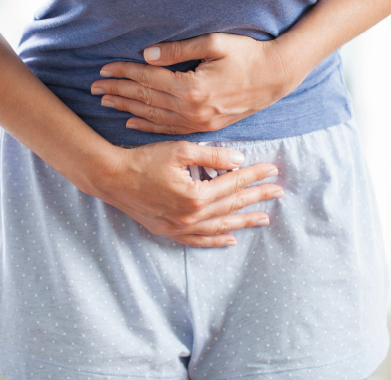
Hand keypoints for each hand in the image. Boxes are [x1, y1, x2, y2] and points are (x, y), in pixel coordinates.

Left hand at [91, 33, 300, 134]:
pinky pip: (170, 129)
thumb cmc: (247, 55)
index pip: (149, 80)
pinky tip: (132, 123)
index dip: (124, 73)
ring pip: (154, 117)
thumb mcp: (215, 44)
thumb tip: (147, 54)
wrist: (275, 78)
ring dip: (128, 109)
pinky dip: (149, 126)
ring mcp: (199, 122)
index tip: (103, 69)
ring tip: (106, 103)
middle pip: (146, 100)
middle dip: (118, 92)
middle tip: (94, 88)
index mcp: (192, 88)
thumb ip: (179, 49)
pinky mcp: (205, 128)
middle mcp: (192, 109)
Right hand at [91, 140, 282, 246]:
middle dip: (257, 198)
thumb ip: (213, 155)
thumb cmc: (144, 160)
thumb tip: (240, 160)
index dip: (254, 176)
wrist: (112, 178)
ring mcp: (180, 228)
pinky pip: (199, 240)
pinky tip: (231, 239)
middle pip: (231, 206)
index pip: (233, 184)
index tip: (273, 170)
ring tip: (264, 219)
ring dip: (244, 221)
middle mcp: (191, 216)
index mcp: (196, 195)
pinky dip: (216, 239)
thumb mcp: (180, 150)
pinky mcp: (169, 232)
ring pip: (220, 226)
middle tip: (278, 193)